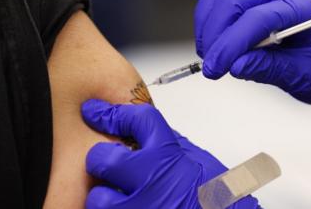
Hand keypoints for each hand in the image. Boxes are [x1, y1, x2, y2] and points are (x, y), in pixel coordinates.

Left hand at [81, 99, 258, 208]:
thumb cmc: (215, 194)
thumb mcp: (195, 159)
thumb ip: (168, 143)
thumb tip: (144, 131)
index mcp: (169, 155)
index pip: (135, 120)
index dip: (111, 113)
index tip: (95, 112)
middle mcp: (153, 180)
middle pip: (103, 158)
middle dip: (102, 159)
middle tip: (108, 163)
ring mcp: (141, 207)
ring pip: (98, 197)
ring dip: (105, 196)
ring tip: (119, 196)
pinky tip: (128, 206)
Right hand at [194, 0, 310, 107]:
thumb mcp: (308, 77)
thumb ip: (271, 69)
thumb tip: (235, 65)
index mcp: (304, 10)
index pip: (257, 19)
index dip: (230, 44)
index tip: (214, 69)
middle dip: (214, 33)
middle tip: (212, 65)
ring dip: (207, 14)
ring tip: (208, 46)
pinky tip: (206, 15)